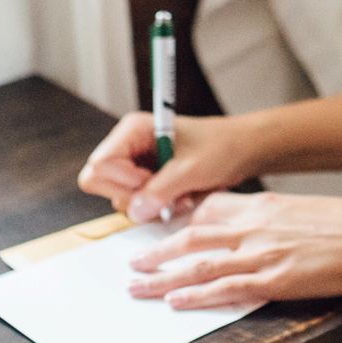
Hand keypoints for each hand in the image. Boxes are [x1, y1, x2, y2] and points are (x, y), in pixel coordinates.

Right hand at [77, 112, 259, 221]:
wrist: (242, 152)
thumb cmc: (221, 146)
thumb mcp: (192, 168)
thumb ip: (161, 190)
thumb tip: (135, 212)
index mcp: (133, 130)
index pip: (100, 164)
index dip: (122, 181)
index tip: (150, 182)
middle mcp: (128, 147)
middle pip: (100, 183)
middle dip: (132, 197)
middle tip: (165, 195)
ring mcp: (135, 167)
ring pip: (120, 199)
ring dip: (150, 206)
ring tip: (180, 196)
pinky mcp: (146, 183)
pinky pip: (137, 206)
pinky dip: (157, 209)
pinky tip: (180, 199)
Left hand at [126, 191, 341, 308]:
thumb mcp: (307, 212)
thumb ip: (277, 219)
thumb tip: (262, 228)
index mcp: (265, 206)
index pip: (211, 210)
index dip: (181, 222)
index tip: (160, 230)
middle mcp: (256, 226)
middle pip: (193, 237)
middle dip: (158, 250)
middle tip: (132, 261)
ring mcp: (262, 253)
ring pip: (198, 264)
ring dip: (162, 275)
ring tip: (137, 285)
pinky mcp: (274, 280)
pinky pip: (224, 289)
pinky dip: (195, 295)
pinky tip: (174, 301)